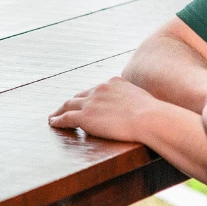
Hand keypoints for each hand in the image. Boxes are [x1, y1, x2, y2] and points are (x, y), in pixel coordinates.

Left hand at [49, 77, 164, 142]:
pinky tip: (53, 123)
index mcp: (113, 82)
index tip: (85, 101)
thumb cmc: (154, 114)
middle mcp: (99, 89)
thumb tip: (140, 106)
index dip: (88, 96)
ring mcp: (91, 102)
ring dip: (60, 110)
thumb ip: (134, 99)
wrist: (150, 118)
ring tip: (54, 116)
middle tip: (65, 108)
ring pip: (69, 105)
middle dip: (72, 102)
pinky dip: (57, 120)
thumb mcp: (143, 98)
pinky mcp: (85, 116)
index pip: (95, 89)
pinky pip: (66, 118)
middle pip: (79, 95)